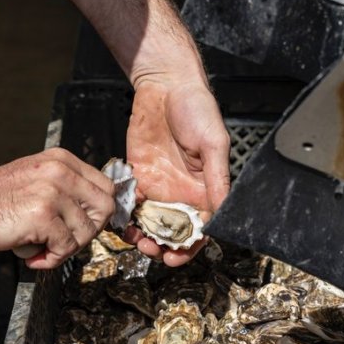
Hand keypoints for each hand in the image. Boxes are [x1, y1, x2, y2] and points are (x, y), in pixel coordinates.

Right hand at [0, 148, 114, 268]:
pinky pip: (66, 248)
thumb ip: (64, 188)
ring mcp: (53, 192)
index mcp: (61, 160)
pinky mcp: (42, 215)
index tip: (83, 226)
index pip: (106, 186)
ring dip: (65, 249)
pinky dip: (51, 259)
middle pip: (105, 208)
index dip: (99, 212)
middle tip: (63, 240)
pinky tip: (32, 255)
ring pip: (86, 232)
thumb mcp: (35, 178)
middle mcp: (61, 172)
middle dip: (88, 231)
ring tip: (40, 247)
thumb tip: (92, 213)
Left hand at [124, 80, 229, 266]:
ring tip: (135, 240)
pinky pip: (130, 204)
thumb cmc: (197, 109)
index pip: (199, 228)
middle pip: (171, 232)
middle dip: (161, 247)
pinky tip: (121, 222)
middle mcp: (180, 192)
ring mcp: (157, 186)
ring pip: (149, 223)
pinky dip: (125, 216)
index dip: (189, 248)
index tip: (174, 258)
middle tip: (150, 250)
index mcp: (203, 189)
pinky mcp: (137, 175)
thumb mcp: (214, 143)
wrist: (165, 86)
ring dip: (142, 236)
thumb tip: (222, 211)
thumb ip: (217, 178)